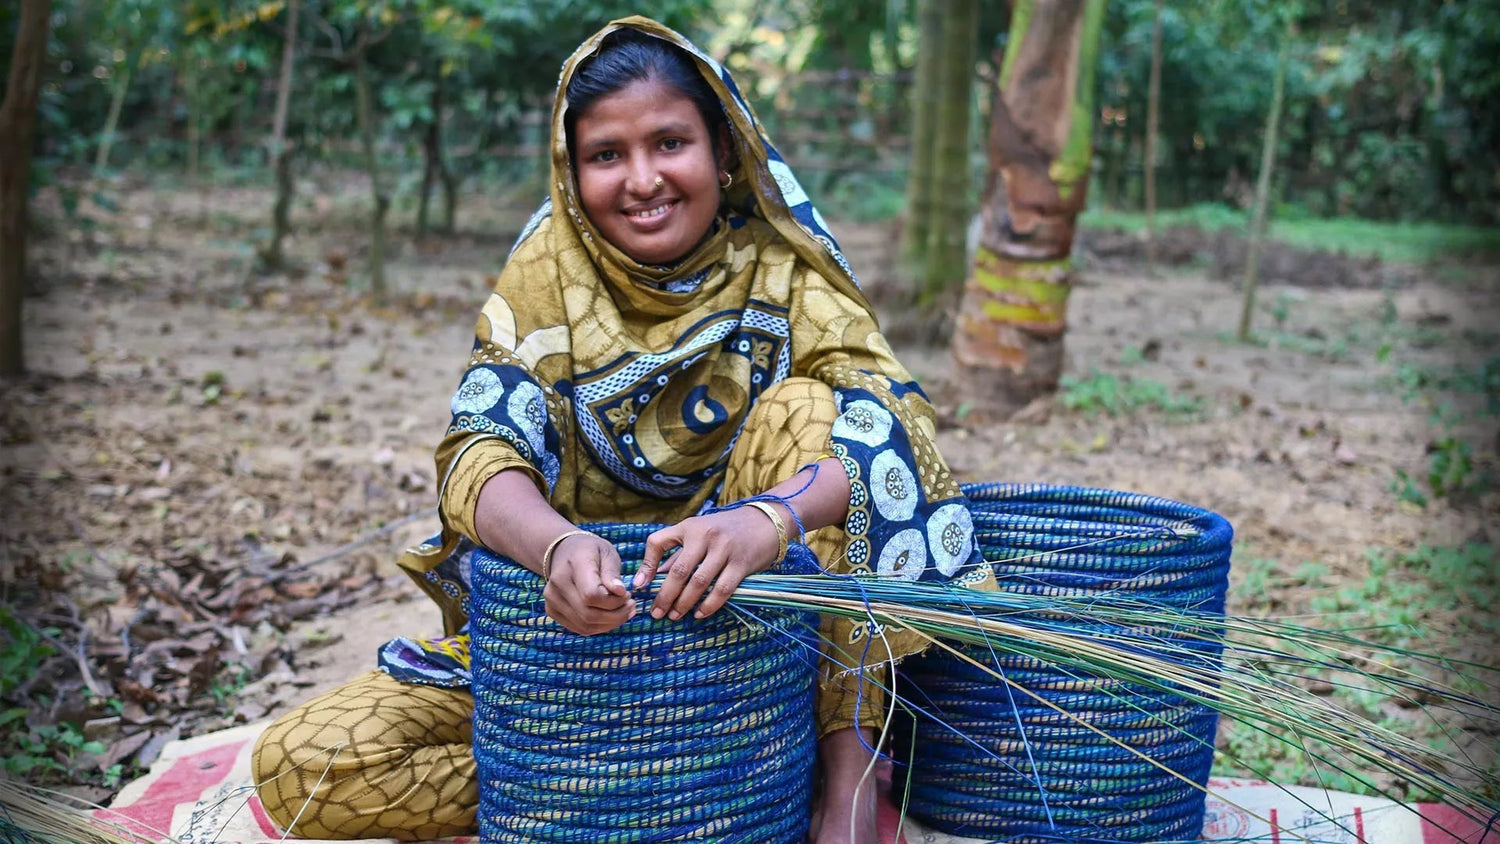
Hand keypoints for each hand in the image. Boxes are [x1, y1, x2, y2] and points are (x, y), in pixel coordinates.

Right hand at [543, 533, 635, 634]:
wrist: (563, 552)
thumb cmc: (590, 551)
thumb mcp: (607, 553)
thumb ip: (612, 573)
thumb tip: (620, 592)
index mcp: (573, 564)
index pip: (591, 595)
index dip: (613, 601)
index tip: (627, 594)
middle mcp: (558, 583)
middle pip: (589, 614)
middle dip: (616, 615)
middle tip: (631, 606)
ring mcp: (552, 599)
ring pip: (585, 626)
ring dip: (610, 624)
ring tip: (624, 611)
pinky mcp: (552, 611)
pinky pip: (580, 628)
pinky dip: (599, 627)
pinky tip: (610, 616)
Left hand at [636, 506, 783, 620]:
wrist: (765, 522)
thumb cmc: (726, 530)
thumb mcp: (699, 532)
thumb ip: (678, 553)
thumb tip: (653, 579)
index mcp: (689, 527)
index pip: (658, 542)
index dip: (646, 566)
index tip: (639, 587)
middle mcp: (705, 535)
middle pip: (679, 571)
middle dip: (665, 595)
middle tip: (657, 613)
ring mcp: (725, 549)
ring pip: (699, 582)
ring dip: (685, 603)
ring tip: (675, 616)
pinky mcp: (742, 563)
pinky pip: (722, 589)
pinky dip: (709, 605)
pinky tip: (699, 614)